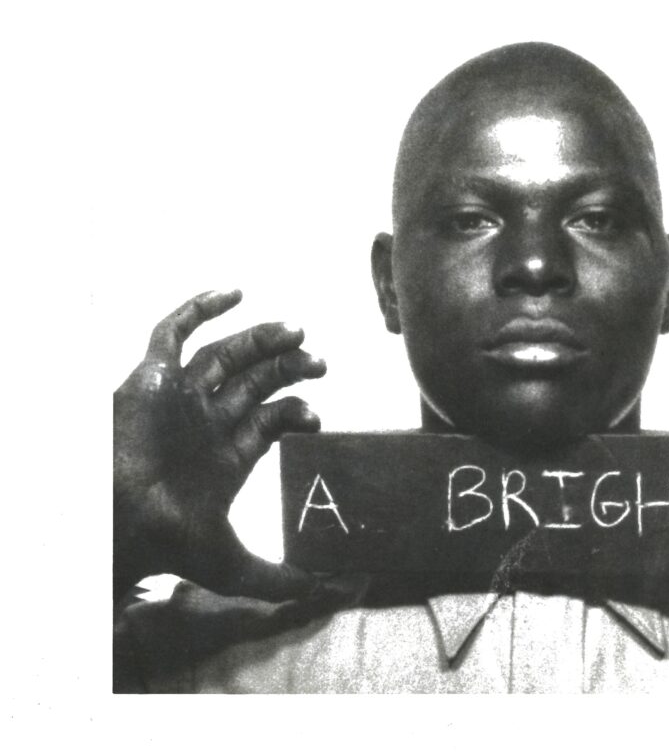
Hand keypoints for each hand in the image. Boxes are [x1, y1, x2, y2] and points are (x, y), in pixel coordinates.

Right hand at [113, 290, 327, 601]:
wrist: (118, 525)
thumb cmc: (167, 543)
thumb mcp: (234, 565)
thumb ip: (282, 580)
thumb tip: (334, 591)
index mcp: (226, 453)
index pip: (271, 417)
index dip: (298, 408)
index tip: (317, 418)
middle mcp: (206, 421)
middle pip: (255, 380)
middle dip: (289, 366)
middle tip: (319, 361)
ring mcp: (181, 398)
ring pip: (226, 355)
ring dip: (261, 339)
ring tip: (297, 332)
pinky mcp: (152, 379)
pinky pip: (172, 333)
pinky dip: (198, 308)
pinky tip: (234, 292)